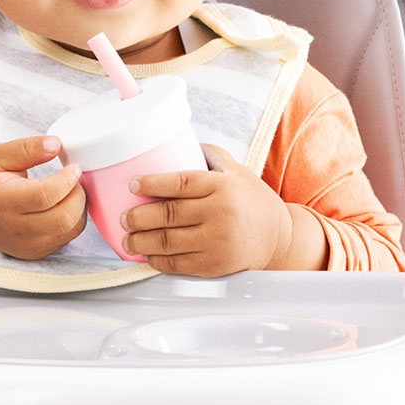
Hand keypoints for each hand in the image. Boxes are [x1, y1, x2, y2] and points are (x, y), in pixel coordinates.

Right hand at [0, 136, 86, 258]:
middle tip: (73, 179)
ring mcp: (29, 245)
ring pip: (71, 229)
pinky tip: (61, 205)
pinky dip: (72, 219)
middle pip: (64, 219)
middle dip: (77, 195)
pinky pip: (68, 237)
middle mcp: (17, 228)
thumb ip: (26, 148)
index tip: (73, 166)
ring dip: (78, 207)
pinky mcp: (37, 252)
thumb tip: (56, 144)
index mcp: (5, 202)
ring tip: (67, 191)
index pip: (45, 196)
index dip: (67, 180)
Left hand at [120, 144, 325, 275]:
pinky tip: (147, 255)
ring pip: (167, 242)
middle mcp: (220, 213)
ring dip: (140, 242)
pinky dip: (157, 260)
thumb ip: (208, 154)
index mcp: (222, 186)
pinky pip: (178, 264)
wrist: (280, 239)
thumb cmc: (252, 201)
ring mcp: (217, 241)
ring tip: (127, 238)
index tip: (133, 185)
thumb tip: (174, 140)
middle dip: (138, 217)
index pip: (180, 182)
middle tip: (124, 217)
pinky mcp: (215, 265)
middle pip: (167, 214)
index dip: (152, 183)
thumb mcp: (236, 171)